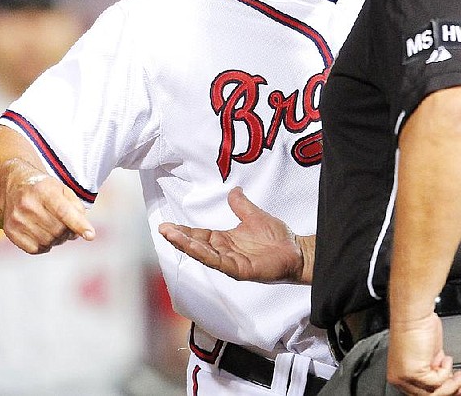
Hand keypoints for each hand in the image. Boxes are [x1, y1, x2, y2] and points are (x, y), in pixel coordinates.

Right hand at [3, 165, 94, 253]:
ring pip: (48, 241)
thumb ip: (77, 208)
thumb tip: (82, 232)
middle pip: (58, 229)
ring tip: (56, 229)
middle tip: (69, 227)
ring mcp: (16, 219)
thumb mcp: (64, 190)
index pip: (64, 211)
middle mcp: (28, 205)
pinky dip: (45, 246)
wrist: (15, 185)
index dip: (79, 224)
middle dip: (69, 232)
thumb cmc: (46, 189)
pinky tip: (45, 235)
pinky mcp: (10, 231)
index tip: (91, 235)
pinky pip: (35, 249)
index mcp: (44, 190)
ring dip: (58, 240)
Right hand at [158, 187, 307, 283]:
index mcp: (226, 240)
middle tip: (163, 229)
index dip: (184, 231)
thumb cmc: (278, 238)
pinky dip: (205, 255)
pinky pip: (219, 262)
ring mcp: (231, 262)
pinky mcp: (240, 270)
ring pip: (204, 254)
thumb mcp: (255, 216)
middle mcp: (225, 252)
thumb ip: (241, 205)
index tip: (167, 225)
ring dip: (187, 246)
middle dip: (179, 238)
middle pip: (197, 245)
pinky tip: (194, 248)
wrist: (297, 250)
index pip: (200, 235)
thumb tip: (233, 190)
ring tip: (171, 236)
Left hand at [387, 312, 460, 395]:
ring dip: (452, 383)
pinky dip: (446, 370)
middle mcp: (399, 378)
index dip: (442, 392)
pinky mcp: (413, 373)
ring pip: (434, 392)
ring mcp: (405, 377)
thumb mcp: (428, 354)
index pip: (422, 392)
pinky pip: (438, 381)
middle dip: (450, 390)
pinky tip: (446, 357)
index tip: (456, 390)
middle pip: (428, 395)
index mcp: (399, 375)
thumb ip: (434, 369)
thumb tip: (446, 380)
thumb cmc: (418, 325)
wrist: (413, 312)